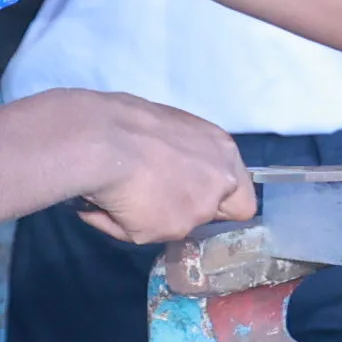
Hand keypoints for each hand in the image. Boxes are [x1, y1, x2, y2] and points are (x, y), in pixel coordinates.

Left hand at [16, 90, 259, 244]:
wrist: (98, 141)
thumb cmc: (137, 196)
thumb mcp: (162, 233)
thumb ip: (180, 224)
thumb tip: (164, 211)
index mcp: (228, 178)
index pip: (243, 206)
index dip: (217, 220)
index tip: (189, 223)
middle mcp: (218, 145)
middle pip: (219, 176)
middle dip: (196, 190)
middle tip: (161, 202)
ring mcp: (190, 122)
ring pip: (190, 155)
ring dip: (170, 170)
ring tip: (134, 180)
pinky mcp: (161, 108)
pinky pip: (161, 139)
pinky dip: (146, 153)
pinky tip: (119, 163)